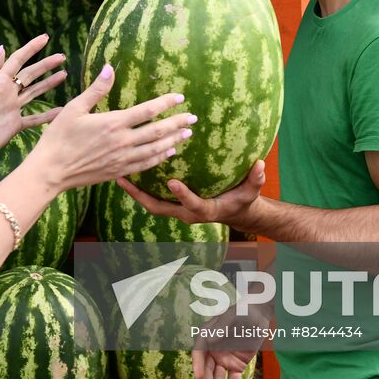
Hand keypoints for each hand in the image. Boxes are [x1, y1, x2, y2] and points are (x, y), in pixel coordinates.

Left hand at [0, 34, 66, 170]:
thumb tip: (2, 48)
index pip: (18, 60)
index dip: (31, 48)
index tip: (45, 38)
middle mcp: (8, 93)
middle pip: (30, 75)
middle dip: (45, 65)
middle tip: (61, 57)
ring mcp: (13, 108)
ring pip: (35, 92)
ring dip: (48, 83)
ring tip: (63, 74)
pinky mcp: (16, 124)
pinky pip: (35, 117)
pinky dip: (48, 114)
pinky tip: (60, 110)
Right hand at [30, 63, 194, 192]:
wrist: (51, 171)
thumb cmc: (59, 137)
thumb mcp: (74, 108)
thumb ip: (96, 89)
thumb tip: (109, 68)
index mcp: (112, 123)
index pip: (146, 111)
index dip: (165, 103)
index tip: (179, 97)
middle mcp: (122, 142)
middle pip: (157, 131)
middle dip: (177, 123)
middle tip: (193, 118)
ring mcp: (122, 159)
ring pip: (155, 149)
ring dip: (173, 140)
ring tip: (187, 133)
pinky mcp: (118, 171)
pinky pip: (145, 164)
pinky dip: (160, 157)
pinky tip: (168, 152)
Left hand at [118, 158, 267, 234]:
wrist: (236, 211)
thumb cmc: (243, 199)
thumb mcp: (252, 191)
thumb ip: (256, 179)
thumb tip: (261, 165)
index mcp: (205, 210)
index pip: (192, 205)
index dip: (183, 195)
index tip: (172, 181)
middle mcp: (186, 213)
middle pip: (159, 208)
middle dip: (140, 196)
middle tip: (124, 180)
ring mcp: (177, 210)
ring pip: (151, 203)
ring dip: (134, 191)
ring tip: (118, 175)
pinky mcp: (173, 204)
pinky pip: (153, 198)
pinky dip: (140, 188)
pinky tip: (129, 172)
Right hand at [191, 306, 264, 378]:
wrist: (259, 316)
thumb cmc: (244, 312)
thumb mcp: (233, 316)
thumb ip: (222, 327)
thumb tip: (210, 341)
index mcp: (208, 336)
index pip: (199, 352)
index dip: (197, 365)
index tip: (198, 377)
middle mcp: (213, 350)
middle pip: (207, 368)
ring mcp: (224, 359)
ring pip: (218, 377)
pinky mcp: (236, 366)